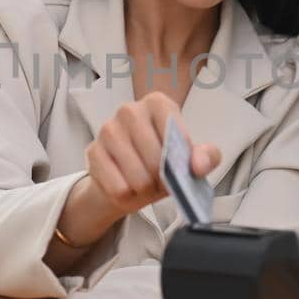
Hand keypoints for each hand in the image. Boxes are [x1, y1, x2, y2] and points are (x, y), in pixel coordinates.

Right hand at [81, 91, 221, 219]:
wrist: (128, 185)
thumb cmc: (161, 166)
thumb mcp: (190, 162)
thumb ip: (206, 158)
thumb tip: (198, 165)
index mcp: (157, 103)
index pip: (173, 129)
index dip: (179, 156)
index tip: (178, 165)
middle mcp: (130, 110)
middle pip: (155, 157)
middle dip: (162, 178)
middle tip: (161, 181)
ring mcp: (108, 129)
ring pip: (137, 175)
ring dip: (145, 188)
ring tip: (145, 184)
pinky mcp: (93, 151)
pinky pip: (118, 186)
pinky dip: (126, 195)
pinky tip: (126, 187)